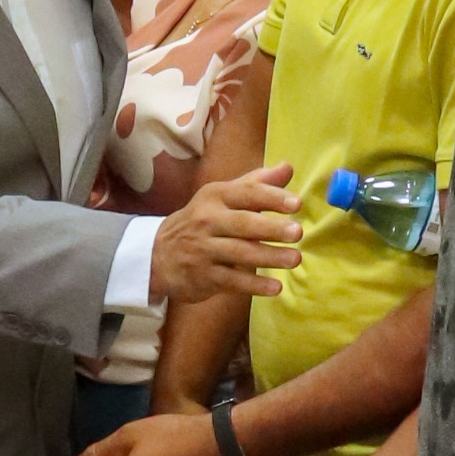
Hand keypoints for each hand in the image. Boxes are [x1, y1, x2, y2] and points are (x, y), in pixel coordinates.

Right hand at [151, 162, 299, 302]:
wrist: (157, 254)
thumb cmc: (202, 222)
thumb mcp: (222, 197)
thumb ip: (256, 184)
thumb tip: (288, 168)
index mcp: (216, 196)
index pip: (247, 193)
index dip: (272, 197)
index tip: (296, 204)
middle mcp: (207, 220)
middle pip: (243, 224)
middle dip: (271, 228)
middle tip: (297, 232)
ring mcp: (203, 249)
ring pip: (239, 253)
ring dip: (268, 257)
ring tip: (294, 259)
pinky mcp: (203, 276)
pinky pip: (232, 281)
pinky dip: (254, 285)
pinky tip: (275, 287)